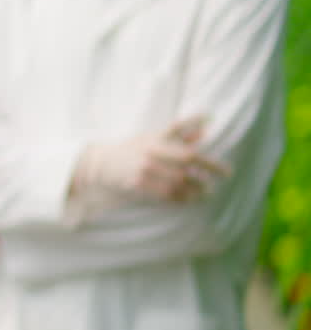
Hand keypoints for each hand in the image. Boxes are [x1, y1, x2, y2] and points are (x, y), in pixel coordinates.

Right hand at [71, 116, 229, 206]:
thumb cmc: (132, 147)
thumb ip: (180, 133)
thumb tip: (205, 129)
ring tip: (206, 193)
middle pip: (185, 170)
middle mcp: (151, 156)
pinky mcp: (138, 185)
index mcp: (156, 142)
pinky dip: (181, 199)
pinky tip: (189, 199)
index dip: (210, 163)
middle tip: (215, 184)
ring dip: (195, 191)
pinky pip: (165, 195)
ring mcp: (143, 171)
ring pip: (177, 185)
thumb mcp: (153, 136)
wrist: (102, 162)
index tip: (226, 172)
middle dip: (205, 179)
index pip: (189, 153)